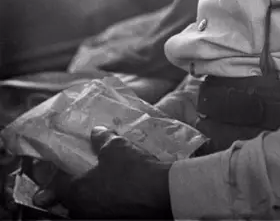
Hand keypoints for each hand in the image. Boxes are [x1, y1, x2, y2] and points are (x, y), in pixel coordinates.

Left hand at [33, 127, 172, 219]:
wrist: (160, 193)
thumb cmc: (132, 170)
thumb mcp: (116, 147)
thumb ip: (101, 139)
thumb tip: (95, 132)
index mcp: (76, 192)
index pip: (55, 182)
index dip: (54, 171)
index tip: (53, 164)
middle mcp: (82, 210)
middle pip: (68, 198)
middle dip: (71, 186)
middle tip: (78, 172)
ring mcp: (98, 218)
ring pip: (85, 206)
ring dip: (89, 194)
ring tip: (100, 180)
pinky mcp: (113, 220)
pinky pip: (101, 209)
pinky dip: (103, 200)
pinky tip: (115, 189)